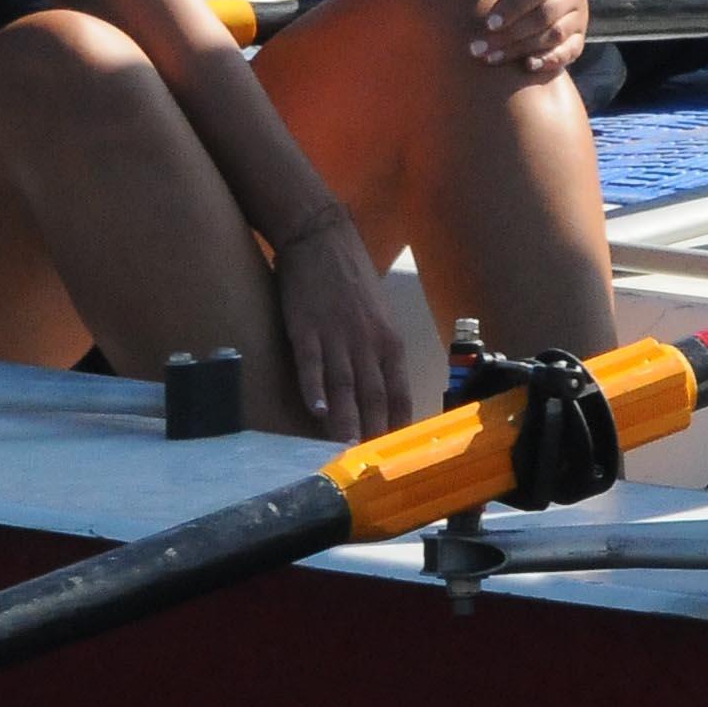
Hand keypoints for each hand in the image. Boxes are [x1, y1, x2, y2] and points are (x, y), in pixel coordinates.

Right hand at [270, 208, 409, 438]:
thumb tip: (381, 390)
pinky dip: (315, 387)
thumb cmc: (350, 282)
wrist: (322, 239)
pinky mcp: (307, 327)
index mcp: (390, 343)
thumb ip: (379, 353)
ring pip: (345, 386)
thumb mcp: (377, 319)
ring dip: (345, 420)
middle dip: (373, 432)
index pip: (399, 394)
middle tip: (370, 467)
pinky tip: (316, 410)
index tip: (396, 455)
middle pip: (374, 396)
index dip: (397, 425)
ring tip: (345, 450)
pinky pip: (312, 363)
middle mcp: (369, 343)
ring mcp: (338, 336)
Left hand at [465, 0, 585, 77]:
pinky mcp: (578, 34)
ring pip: (554, 36)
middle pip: (546, 16)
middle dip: (511, 34)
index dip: (516, 6)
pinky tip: (526, 66)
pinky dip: (551, 60)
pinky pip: (571, 51)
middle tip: (477, 48)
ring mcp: (578, 14)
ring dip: (521, 50)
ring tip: (488, 58)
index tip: (488, 22)